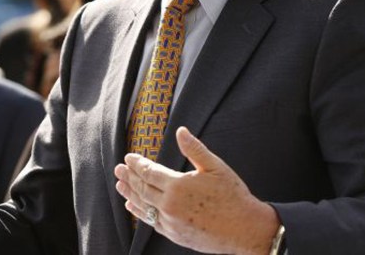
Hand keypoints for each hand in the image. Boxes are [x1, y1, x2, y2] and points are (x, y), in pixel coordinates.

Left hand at [114, 127, 279, 253]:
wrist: (245, 230)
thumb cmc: (233, 197)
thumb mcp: (215, 167)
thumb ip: (194, 149)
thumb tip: (180, 131)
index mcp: (178, 186)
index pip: (149, 172)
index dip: (137, 164)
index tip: (129, 158)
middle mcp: (169, 205)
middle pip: (142, 188)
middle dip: (129, 177)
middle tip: (119, 169)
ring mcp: (170, 222)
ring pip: (143, 206)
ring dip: (130, 193)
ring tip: (120, 185)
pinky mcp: (174, 234)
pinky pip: (150, 222)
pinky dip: (139, 212)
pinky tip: (133, 206)